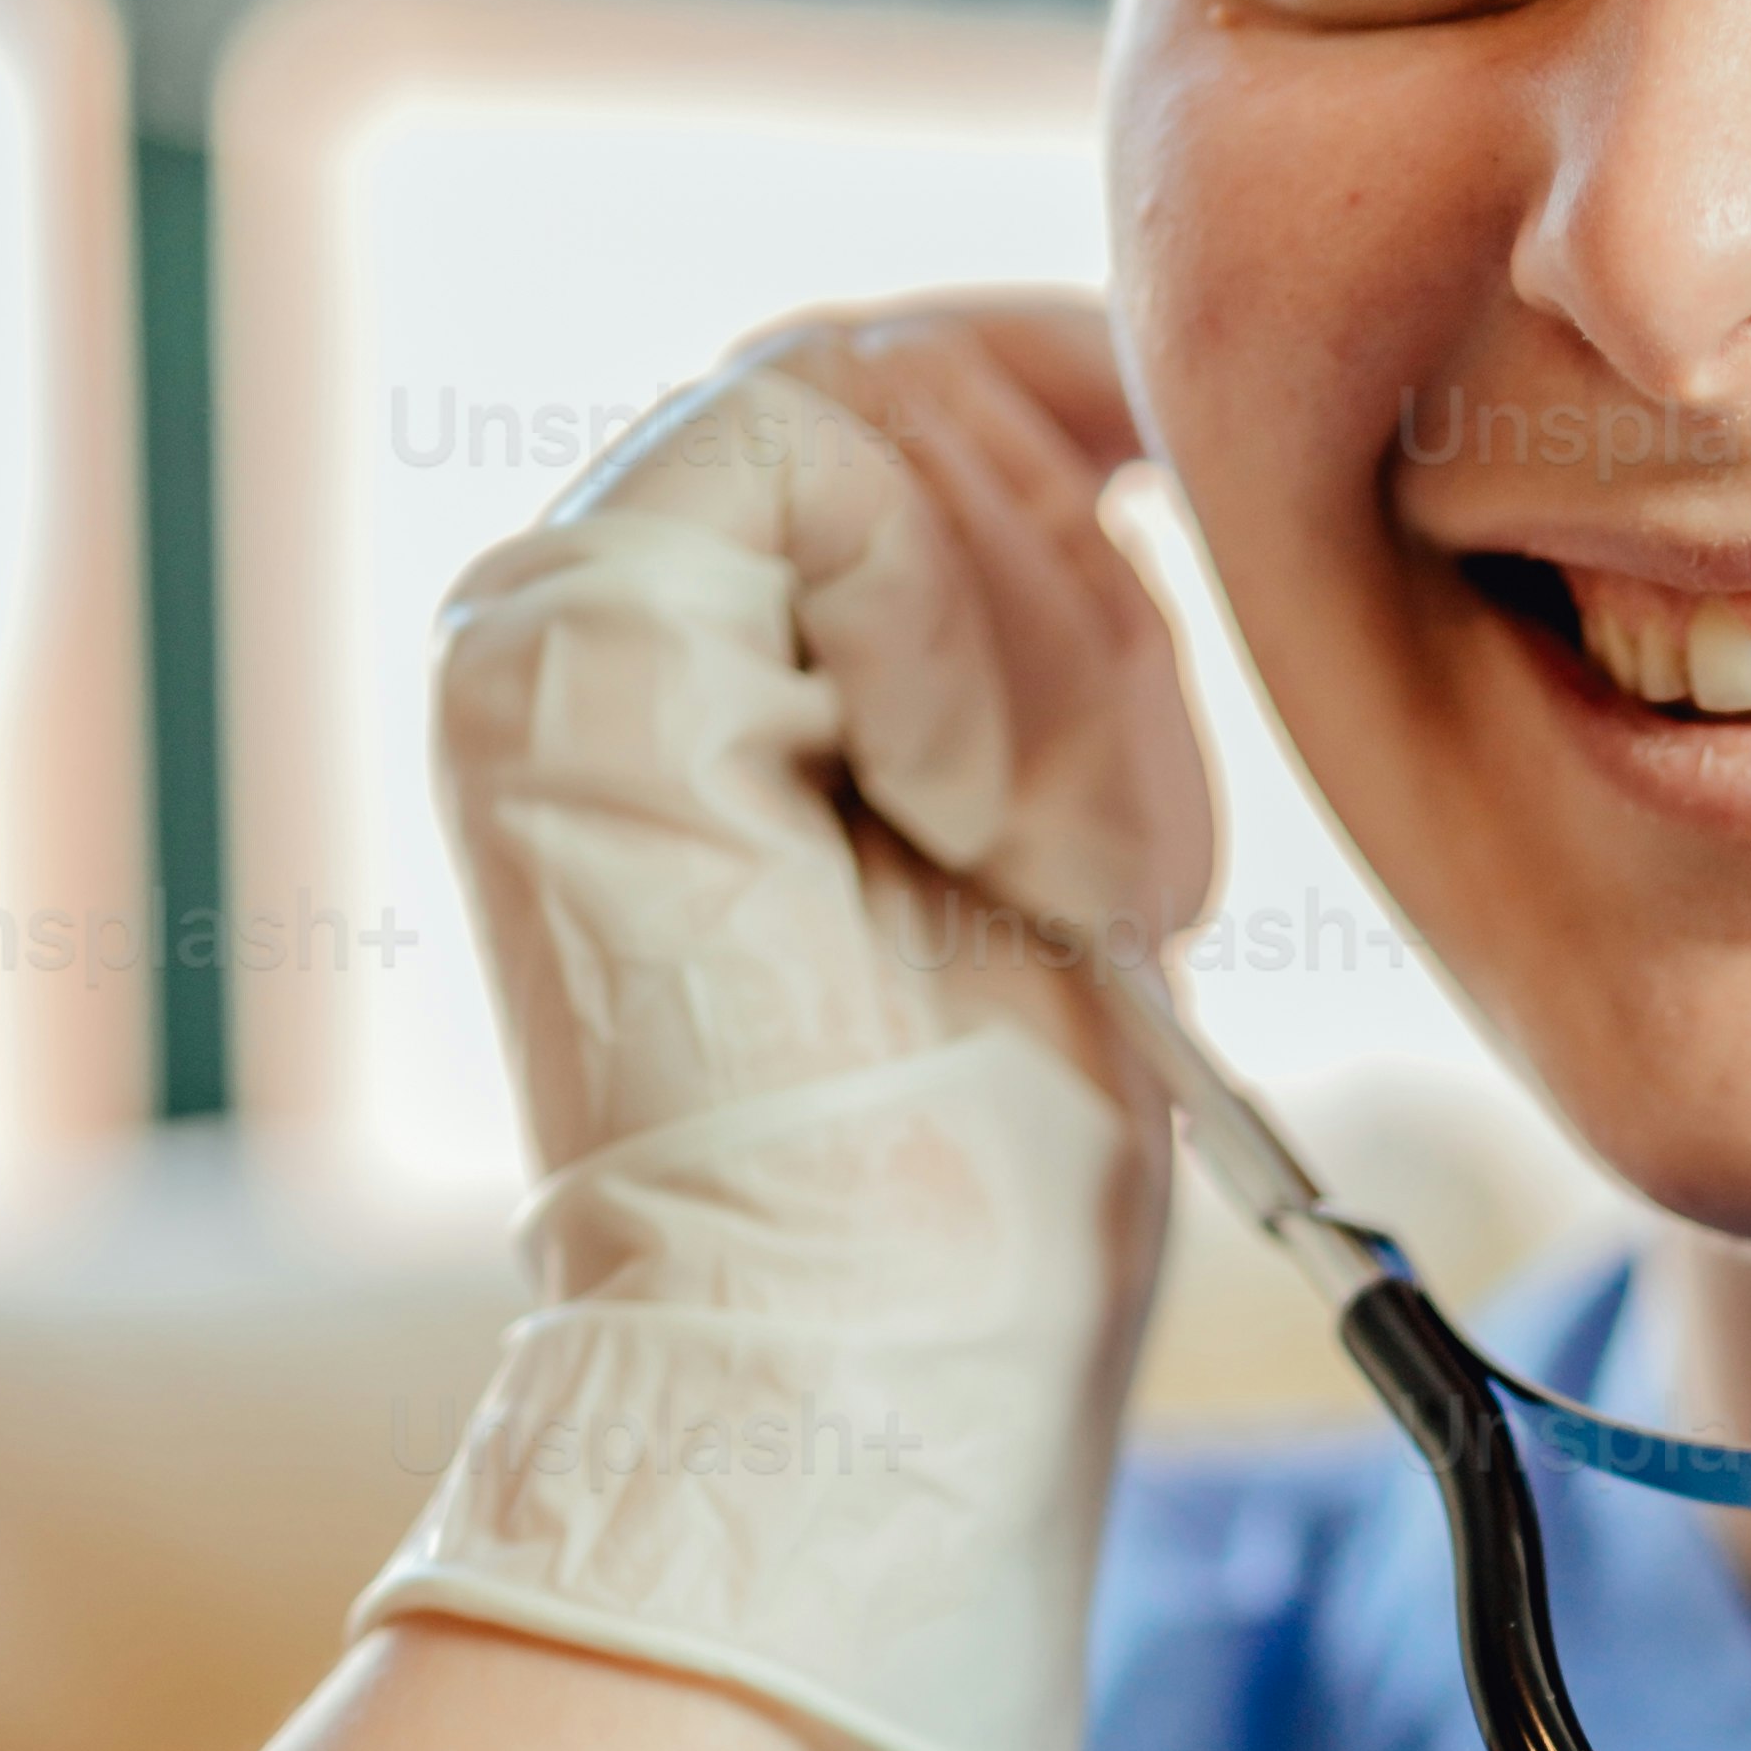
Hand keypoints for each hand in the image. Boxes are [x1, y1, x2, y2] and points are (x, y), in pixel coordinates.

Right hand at [354, 293, 1218, 1750]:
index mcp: (694, 652)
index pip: (883, 384)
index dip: (1065, 389)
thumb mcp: (1044, 819)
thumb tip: (1108, 412)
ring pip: (884, 412)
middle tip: (1134, 871)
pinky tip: (977, 831)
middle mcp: (590, 610)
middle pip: (905, 382)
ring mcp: (556, 624)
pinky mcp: (564, 651)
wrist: (881, 1368)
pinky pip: (816, 464)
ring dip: (1056, 663)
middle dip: (1092, 598)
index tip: (1195, 511)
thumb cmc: (980, 1171)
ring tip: (1068, 890)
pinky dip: (962, 640)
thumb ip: (1018, 617)